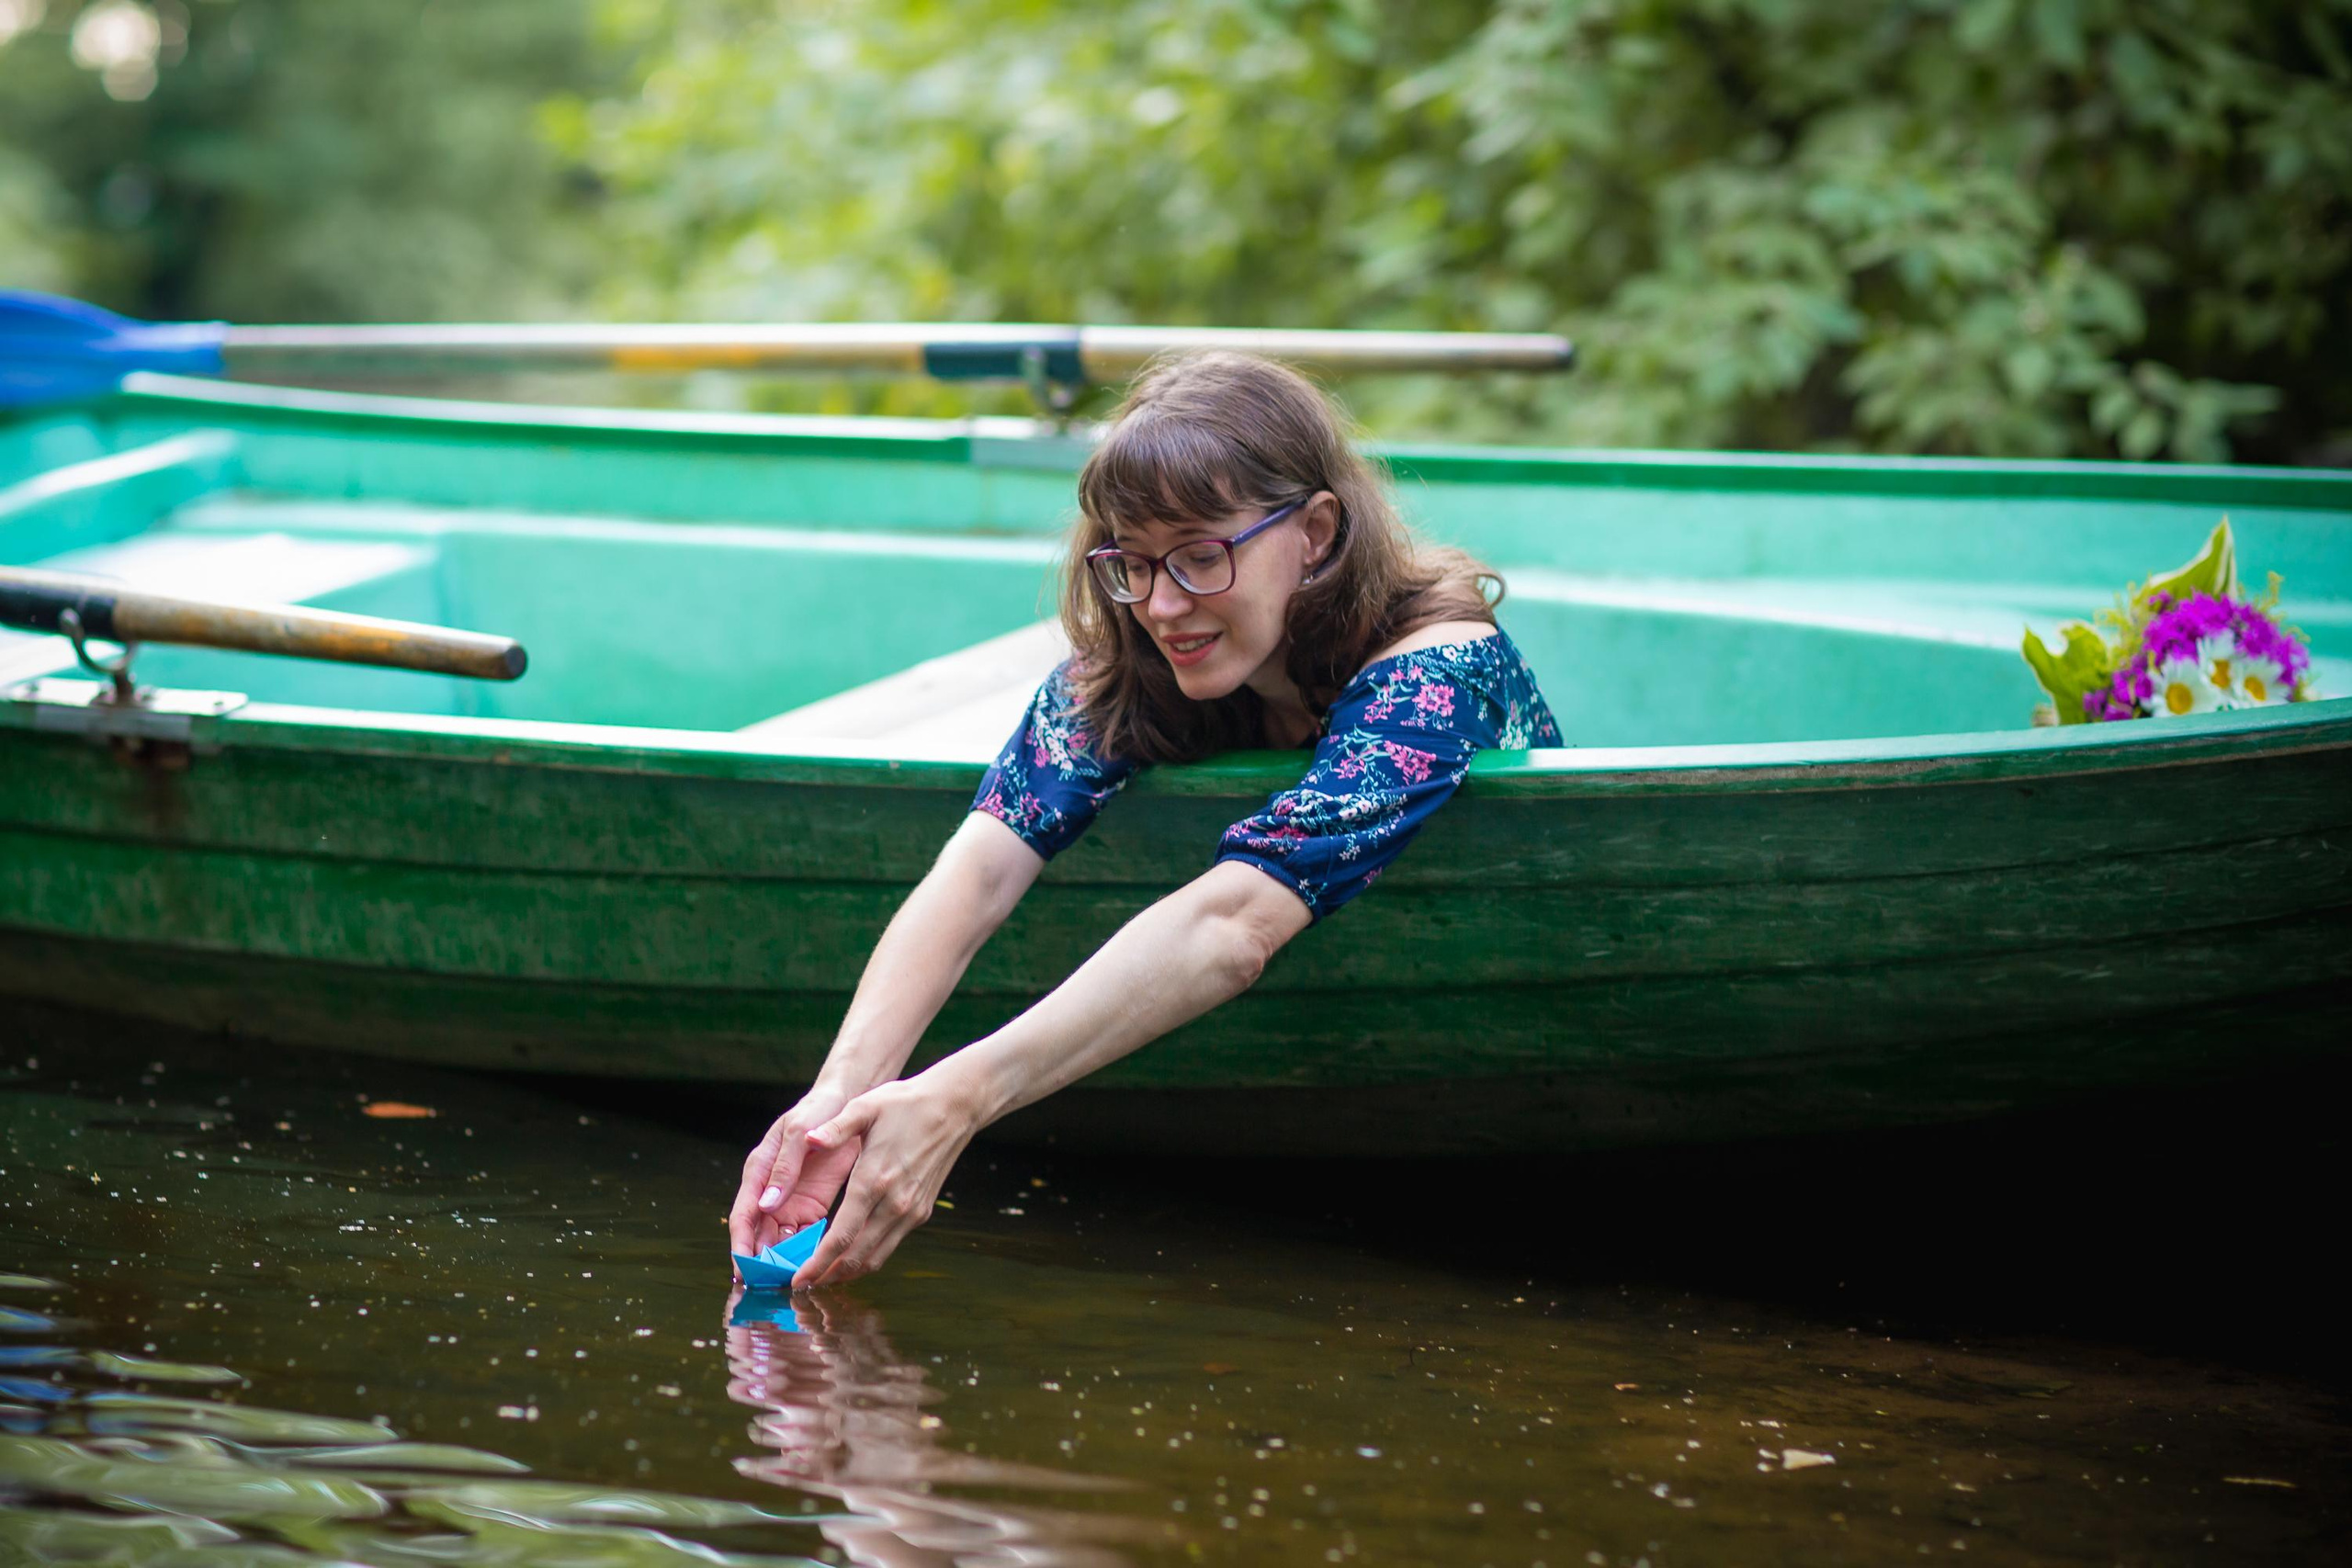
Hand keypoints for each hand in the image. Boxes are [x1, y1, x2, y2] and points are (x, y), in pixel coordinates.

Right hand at [728, 1083, 858, 1272]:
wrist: (846, 1103)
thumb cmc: (816, 1111)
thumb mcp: (799, 1133)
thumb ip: (784, 1168)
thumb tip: (767, 1204)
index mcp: (758, 1172)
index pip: (743, 1216)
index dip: (740, 1245)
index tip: (742, 1270)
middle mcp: (770, 1192)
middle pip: (759, 1236)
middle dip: (761, 1262)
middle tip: (767, 1287)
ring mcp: (790, 1201)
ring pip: (780, 1240)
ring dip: (783, 1262)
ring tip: (790, 1283)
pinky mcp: (812, 1206)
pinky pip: (804, 1236)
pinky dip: (805, 1252)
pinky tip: (812, 1267)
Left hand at [794, 1074, 981, 1286]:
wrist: (954, 1108)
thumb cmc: (905, 1103)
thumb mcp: (865, 1107)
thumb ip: (834, 1129)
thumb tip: (808, 1139)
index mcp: (873, 1180)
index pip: (841, 1237)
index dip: (817, 1264)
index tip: (798, 1279)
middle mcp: (894, 1203)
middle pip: (857, 1258)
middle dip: (827, 1277)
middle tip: (802, 1284)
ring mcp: (911, 1211)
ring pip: (876, 1258)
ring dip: (848, 1273)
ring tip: (822, 1277)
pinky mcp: (921, 1212)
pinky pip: (890, 1246)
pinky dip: (867, 1258)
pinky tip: (850, 1254)